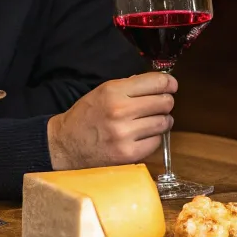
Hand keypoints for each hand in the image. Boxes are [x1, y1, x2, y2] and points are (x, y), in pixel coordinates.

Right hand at [47, 72, 177, 170]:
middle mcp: (120, 111)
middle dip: (165, 102)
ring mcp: (125, 135)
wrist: (65, 146)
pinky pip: (156, 142)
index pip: (157, 82)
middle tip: (160, 104)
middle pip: (164, 102)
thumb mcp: (103, 91)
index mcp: (113, 91)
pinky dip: (154, 138)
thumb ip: (130, 86)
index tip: (171, 85)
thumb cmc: (86, 116)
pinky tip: (143, 136)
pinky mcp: (128, 154)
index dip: (169, 83)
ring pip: (164, 123)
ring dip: (162, 121)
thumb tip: (160, 82)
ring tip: (151, 121)